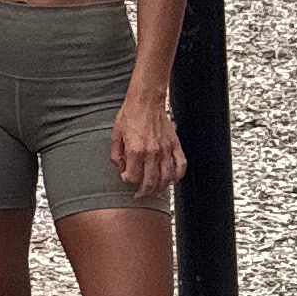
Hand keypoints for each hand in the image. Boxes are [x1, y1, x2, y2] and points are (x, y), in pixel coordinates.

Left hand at [112, 88, 184, 203]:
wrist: (146, 101)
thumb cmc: (130, 114)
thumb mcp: (115, 133)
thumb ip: (116, 153)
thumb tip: (120, 167)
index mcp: (136, 150)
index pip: (133, 176)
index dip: (128, 180)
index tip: (126, 178)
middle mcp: (152, 152)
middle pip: (151, 181)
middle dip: (144, 191)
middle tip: (140, 194)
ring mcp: (166, 149)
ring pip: (166, 177)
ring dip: (160, 188)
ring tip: (154, 190)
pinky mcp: (175, 145)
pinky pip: (181, 165)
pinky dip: (178, 175)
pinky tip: (172, 179)